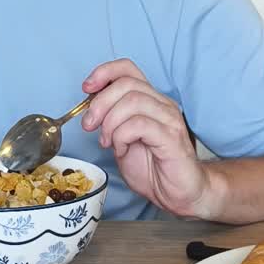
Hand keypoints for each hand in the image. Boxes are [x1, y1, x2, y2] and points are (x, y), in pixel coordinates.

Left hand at [81, 59, 213, 218]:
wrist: (177, 194)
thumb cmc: (152, 168)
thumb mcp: (121, 139)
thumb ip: (110, 120)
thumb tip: (90, 108)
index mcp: (150, 100)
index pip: (128, 69)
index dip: (104, 73)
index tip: (86, 89)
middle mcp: (162, 104)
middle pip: (126, 84)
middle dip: (99, 103)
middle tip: (89, 126)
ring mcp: (169, 119)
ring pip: (132, 101)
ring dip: (110, 122)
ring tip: (107, 141)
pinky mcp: (172, 137)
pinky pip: (139, 125)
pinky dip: (122, 136)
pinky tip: (121, 150)